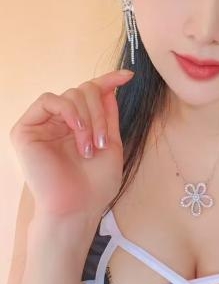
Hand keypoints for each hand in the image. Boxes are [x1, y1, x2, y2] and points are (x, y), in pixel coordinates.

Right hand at [9, 69, 134, 227]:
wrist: (77, 208)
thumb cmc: (94, 185)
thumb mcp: (111, 144)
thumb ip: (108, 115)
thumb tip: (109, 87)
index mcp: (77, 126)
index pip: (90, 95)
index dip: (108, 81)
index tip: (128, 76)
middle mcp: (58, 122)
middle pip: (83, 91)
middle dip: (99, 111)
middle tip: (102, 140)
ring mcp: (41, 125)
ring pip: (69, 94)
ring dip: (87, 117)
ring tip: (90, 145)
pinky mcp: (25, 130)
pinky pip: (48, 100)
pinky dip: (69, 111)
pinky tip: (77, 129)